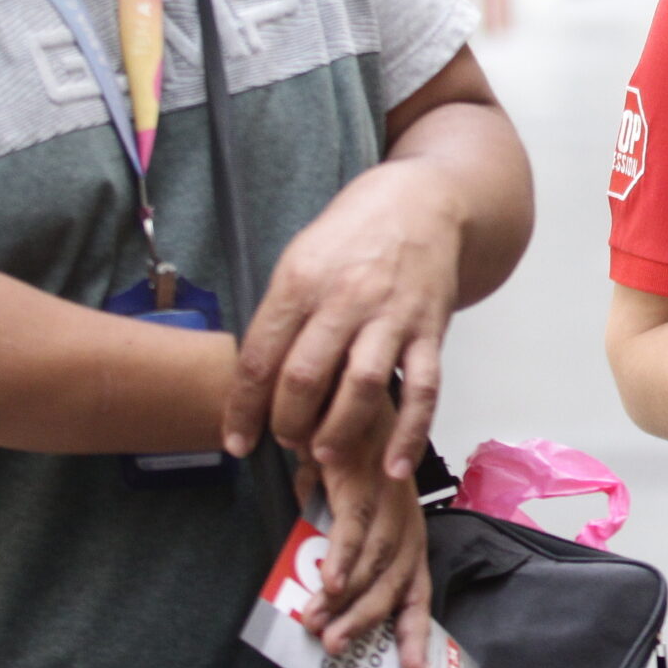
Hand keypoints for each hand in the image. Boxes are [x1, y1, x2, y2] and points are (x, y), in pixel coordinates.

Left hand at [225, 158, 464, 480]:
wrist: (424, 202)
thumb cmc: (355, 232)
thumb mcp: (301, 256)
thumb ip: (282, 314)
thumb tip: (259, 380)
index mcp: (302, 279)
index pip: (260, 355)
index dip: (243, 407)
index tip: (237, 441)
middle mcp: (346, 298)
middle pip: (305, 375)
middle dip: (288, 423)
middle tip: (285, 440)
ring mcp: (392, 315)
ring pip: (360, 386)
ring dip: (337, 431)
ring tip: (323, 453)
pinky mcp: (430, 329)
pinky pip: (424, 388)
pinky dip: (410, 432)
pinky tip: (393, 465)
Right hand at [294, 408, 434, 667]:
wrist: (321, 384)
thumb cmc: (330, 445)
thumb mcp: (335, 500)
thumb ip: (332, 536)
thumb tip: (321, 584)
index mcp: (404, 521)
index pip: (415, 582)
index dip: (413, 626)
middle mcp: (404, 509)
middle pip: (398, 577)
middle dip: (369, 620)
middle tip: (338, 649)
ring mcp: (385, 491)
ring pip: (376, 558)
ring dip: (347, 597)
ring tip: (318, 624)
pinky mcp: (360, 473)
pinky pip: (353, 525)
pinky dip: (341, 558)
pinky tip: (325, 585)